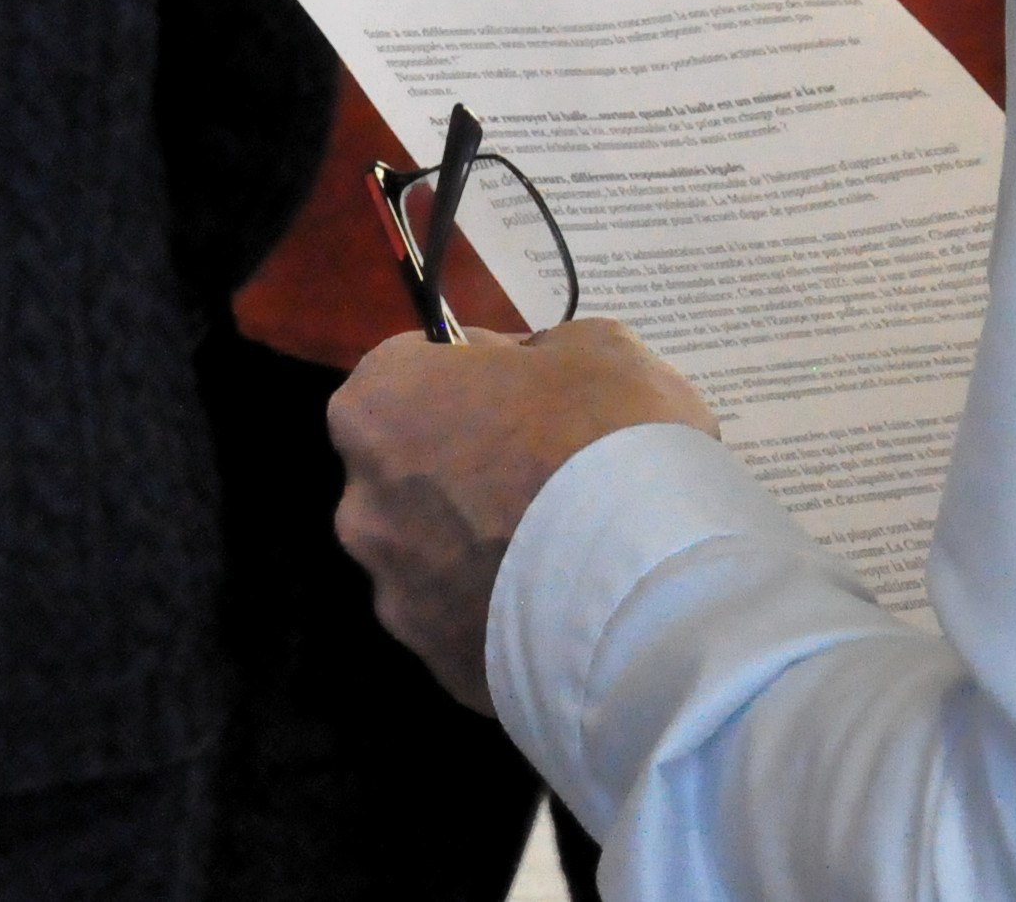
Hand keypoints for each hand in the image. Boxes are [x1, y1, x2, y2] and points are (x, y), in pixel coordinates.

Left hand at [329, 321, 716, 716]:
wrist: (653, 587)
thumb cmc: (610, 439)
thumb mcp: (595, 348)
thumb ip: (538, 355)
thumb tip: (522, 377)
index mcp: (379, 407)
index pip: (409, 373)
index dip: (471, 378)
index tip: (527, 396)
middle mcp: (363, 502)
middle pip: (411, 474)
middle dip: (466, 472)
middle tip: (549, 477)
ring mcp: (396, 593)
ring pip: (435, 559)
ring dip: (482, 552)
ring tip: (567, 558)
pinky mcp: (439, 666)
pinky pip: (470, 627)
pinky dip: (506, 618)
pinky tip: (569, 611)